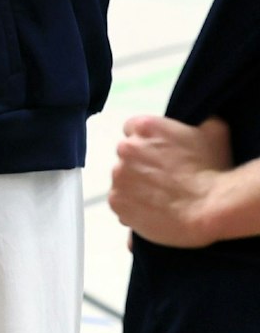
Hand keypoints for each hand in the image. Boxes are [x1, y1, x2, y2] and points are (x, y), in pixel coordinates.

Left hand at [110, 115, 233, 247]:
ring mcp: (119, 176)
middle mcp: (126, 148)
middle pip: (128, 154)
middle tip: (166, 176)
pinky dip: (133, 207)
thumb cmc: (212, 171)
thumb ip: (200, 122)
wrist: (208, 209)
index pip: (135, 127)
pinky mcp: (117, 202)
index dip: (150, 141)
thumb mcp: (215, 133)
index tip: (162, 152)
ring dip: (138, 185)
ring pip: (124, 178)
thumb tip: (200, 122)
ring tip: (163, 197)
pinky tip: (155, 210)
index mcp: (145, 127)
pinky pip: (122, 202)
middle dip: (143, 163)